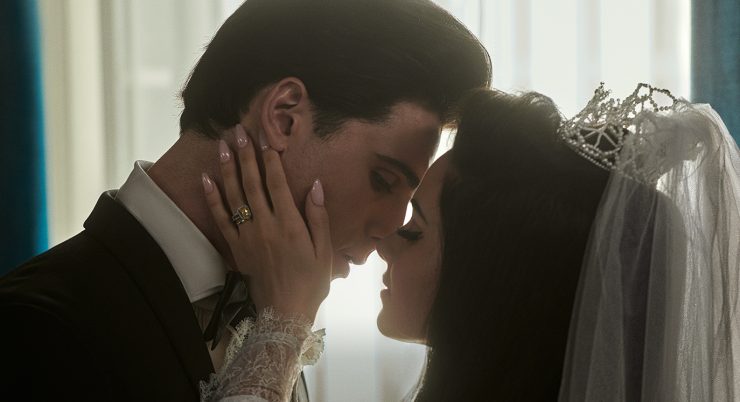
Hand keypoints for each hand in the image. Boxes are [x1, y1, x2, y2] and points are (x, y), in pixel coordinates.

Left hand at [202, 124, 331, 321]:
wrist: (285, 313)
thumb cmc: (311, 282)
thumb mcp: (324, 251)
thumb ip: (318, 217)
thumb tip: (316, 185)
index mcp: (289, 225)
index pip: (277, 184)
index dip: (270, 159)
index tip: (266, 137)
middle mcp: (265, 226)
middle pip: (252, 183)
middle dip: (245, 155)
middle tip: (239, 131)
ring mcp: (247, 236)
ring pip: (234, 196)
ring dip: (227, 169)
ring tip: (221, 145)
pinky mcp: (236, 248)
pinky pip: (221, 219)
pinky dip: (212, 198)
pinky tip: (206, 179)